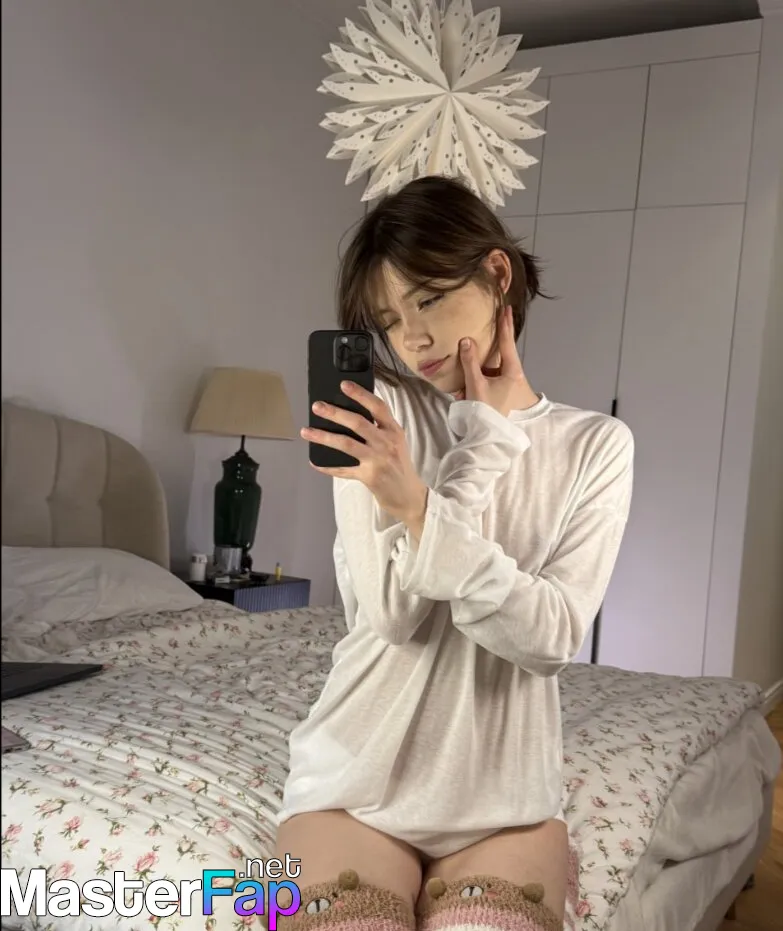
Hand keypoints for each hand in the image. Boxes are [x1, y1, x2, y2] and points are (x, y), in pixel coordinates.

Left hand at [303, 382, 427, 528]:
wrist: (408, 495)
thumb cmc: (399, 464)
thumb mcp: (396, 442)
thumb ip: (379, 428)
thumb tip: (349, 414)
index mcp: (393, 430)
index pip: (378, 407)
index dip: (360, 395)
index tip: (344, 385)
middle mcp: (386, 442)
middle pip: (358, 423)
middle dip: (335, 413)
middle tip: (317, 406)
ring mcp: (377, 460)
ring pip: (346, 444)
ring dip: (324, 437)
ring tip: (306, 431)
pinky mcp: (369, 476)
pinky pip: (343, 470)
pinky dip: (327, 466)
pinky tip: (314, 461)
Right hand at [459, 305, 528, 417]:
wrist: (491, 438)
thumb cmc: (488, 410)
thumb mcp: (477, 384)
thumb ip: (470, 362)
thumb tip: (466, 341)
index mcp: (512, 371)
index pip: (507, 341)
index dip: (505, 323)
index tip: (506, 307)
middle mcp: (513, 376)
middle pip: (497, 356)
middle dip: (484, 351)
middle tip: (483, 332)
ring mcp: (507, 386)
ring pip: (489, 371)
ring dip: (474, 375)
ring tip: (463, 386)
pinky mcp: (500, 395)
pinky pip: (486, 383)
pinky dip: (475, 386)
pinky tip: (463, 394)